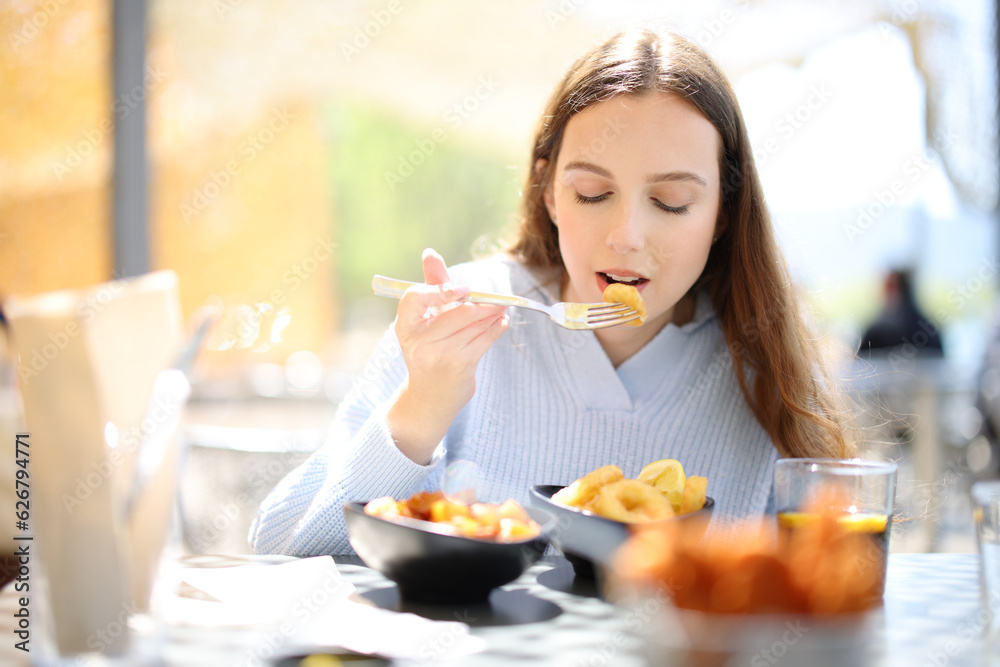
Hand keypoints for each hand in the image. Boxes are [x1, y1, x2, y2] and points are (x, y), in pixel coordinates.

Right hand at [387, 248, 507, 463]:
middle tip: (498, 297)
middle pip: (458, 310)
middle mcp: (418, 340)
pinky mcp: (459, 366)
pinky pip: (485, 338)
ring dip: (493, 313)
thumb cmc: (428, 350)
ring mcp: (439, 354)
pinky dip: (497, 327)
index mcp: (405, 325)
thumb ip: (432, 285)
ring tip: (501, 308)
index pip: (415, 297)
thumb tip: (430, 252)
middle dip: (482, 302)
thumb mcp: (425, 320)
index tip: (461, 289)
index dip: (439, 288)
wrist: (430, 397)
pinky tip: (501, 322)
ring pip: (475, 323)